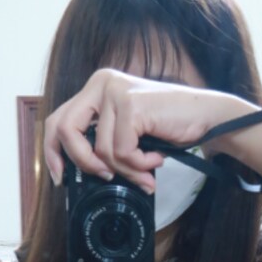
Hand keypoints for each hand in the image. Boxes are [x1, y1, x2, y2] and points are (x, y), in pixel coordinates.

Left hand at [41, 68, 248, 192]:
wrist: (207, 117)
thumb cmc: (169, 126)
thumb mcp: (126, 130)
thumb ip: (101, 141)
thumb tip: (78, 172)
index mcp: (96, 87)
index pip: (58, 120)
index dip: (53, 152)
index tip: (61, 177)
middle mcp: (101, 83)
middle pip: (66, 130)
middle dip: (82, 162)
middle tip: (105, 177)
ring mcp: (115, 92)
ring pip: (102, 151)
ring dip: (128, 169)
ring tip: (148, 168)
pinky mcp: (131, 106)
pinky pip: (122, 152)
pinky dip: (140, 164)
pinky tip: (157, 157)